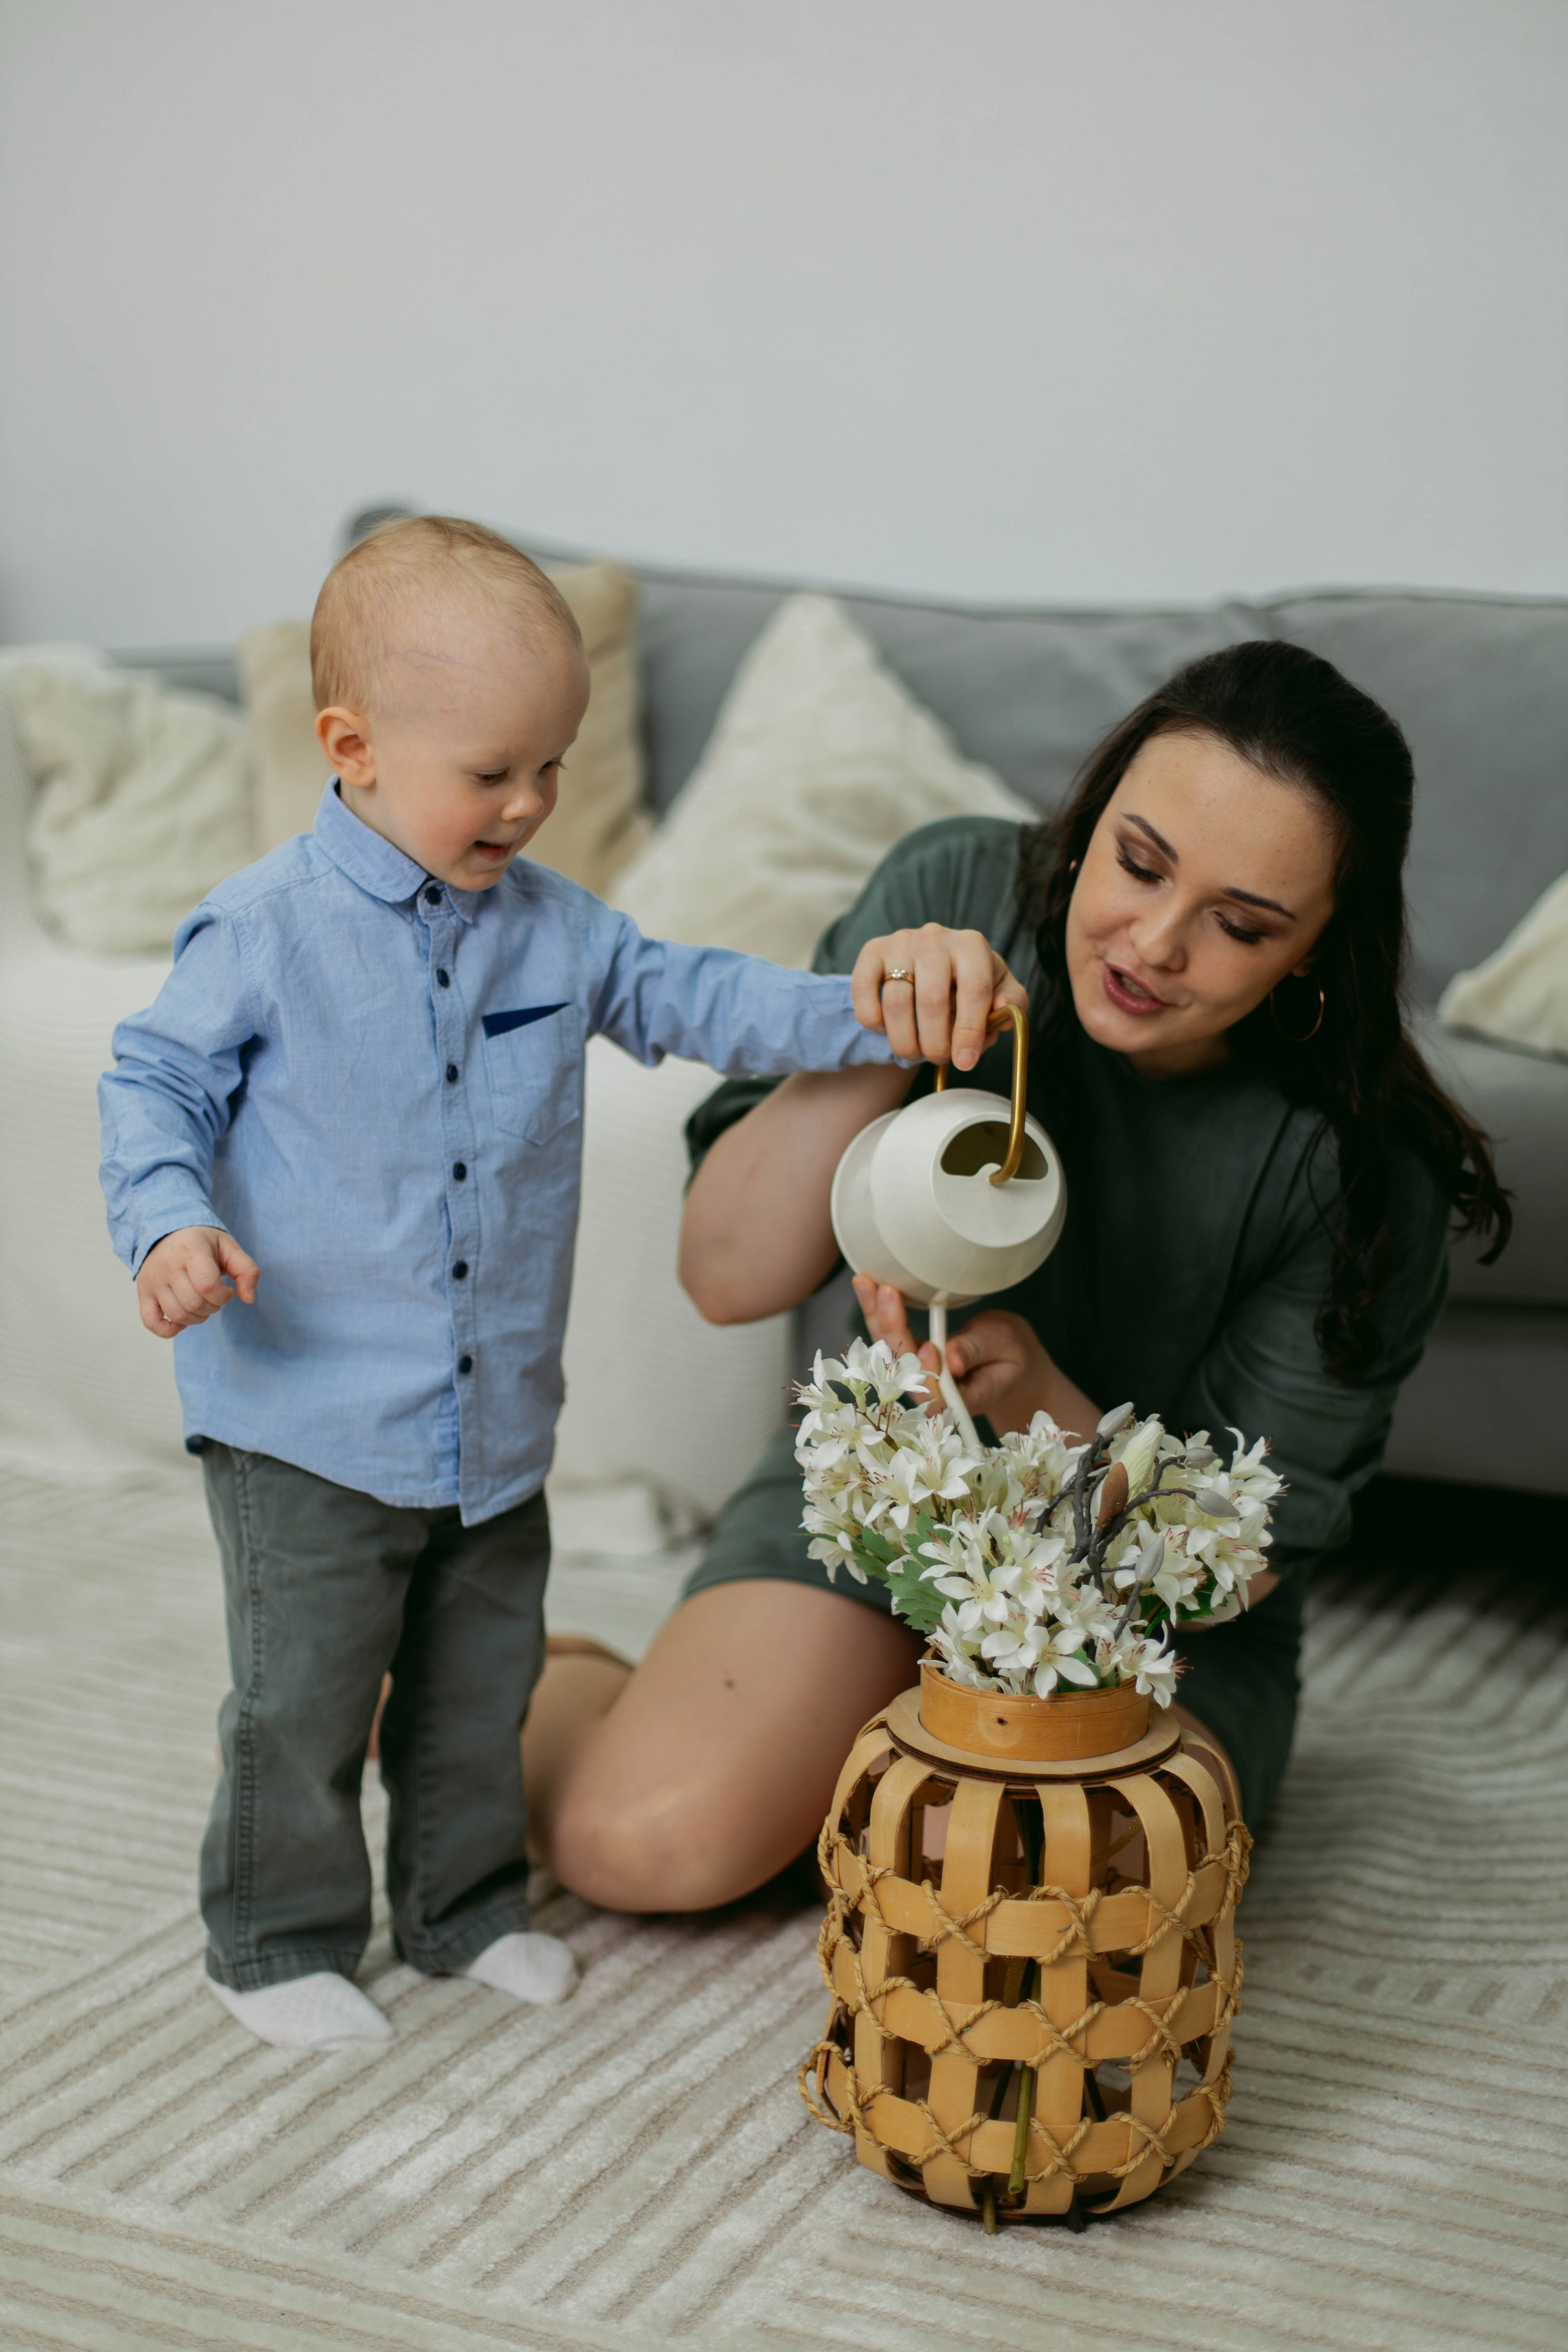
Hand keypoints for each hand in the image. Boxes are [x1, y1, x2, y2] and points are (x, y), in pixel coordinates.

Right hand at [135, 1226, 258, 1338]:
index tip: (226, 1290)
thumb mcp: (229, 1248)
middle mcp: (167, 1265)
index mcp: (190, 1249)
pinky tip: (181, 1321)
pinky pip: (151, 1322)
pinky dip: (168, 1330)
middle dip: (213, 1307)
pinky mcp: (143, 1292)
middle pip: (194, 1304)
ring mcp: (152, 1280)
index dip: (223, 1296)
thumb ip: (247, 1270)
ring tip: (202, 1303)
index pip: (207, 1286)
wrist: (167, 1233)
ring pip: (177, 1315)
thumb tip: (249, 1299)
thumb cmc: (203, 1243)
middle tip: (214, 1296)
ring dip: (197, 1318)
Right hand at [851, 926, 1027, 1071]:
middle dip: (935, 1044)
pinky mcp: (871, 951)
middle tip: (938, 1059)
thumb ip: (1012, 1003)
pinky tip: (888, 1030)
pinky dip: (875, 1023)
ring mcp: (901, 942)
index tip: (964, 1062)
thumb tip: (1000, 1011)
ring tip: (916, 1052)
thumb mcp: (1000, 990)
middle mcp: (936, 938)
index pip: (974, 991)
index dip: (969, 1033)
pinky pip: (865, 996)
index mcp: (972, 945)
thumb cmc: (969, 982)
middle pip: (932, 1002)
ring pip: (896, 1004)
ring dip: (905, 1042)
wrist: (928, 964)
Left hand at [852, 1279, 1096, 1440]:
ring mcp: (915, 1374)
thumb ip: (977, 1351)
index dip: (926, 1371)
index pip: (934, 1391)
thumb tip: (952, 1359)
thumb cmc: (1010, 1356)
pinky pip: (888, 1337)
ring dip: (875, 1315)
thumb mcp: (1004, 1347)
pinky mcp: (908, 1357)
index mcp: (958, 1399)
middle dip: (890, 1329)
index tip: (929, 1347)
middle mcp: (928, 1391)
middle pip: (901, 1366)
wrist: (1008, 1361)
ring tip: (865, 1282)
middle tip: (886, 1292)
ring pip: (888, 1349)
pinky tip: (868, 1287)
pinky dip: (877, 1311)